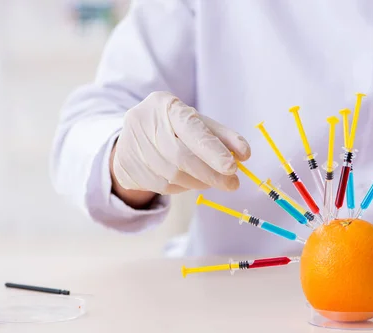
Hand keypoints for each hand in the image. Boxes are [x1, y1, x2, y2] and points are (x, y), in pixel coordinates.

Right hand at [111, 92, 250, 204]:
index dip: (213, 150)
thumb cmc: (174, 127)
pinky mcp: (128, 168)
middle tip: (232, 183)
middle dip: (211, 173)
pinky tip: (191, 181)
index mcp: (165, 104)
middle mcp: (144, 122)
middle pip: (181, 157)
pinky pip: (163, 186)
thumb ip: (223, 136)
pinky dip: (184, 187)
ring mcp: (133, 146)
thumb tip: (245, 154)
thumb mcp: (198, 123)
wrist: (133, 136)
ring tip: (213, 181)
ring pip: (173, 175)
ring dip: (200, 182)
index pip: (191, 129)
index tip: (233, 166)